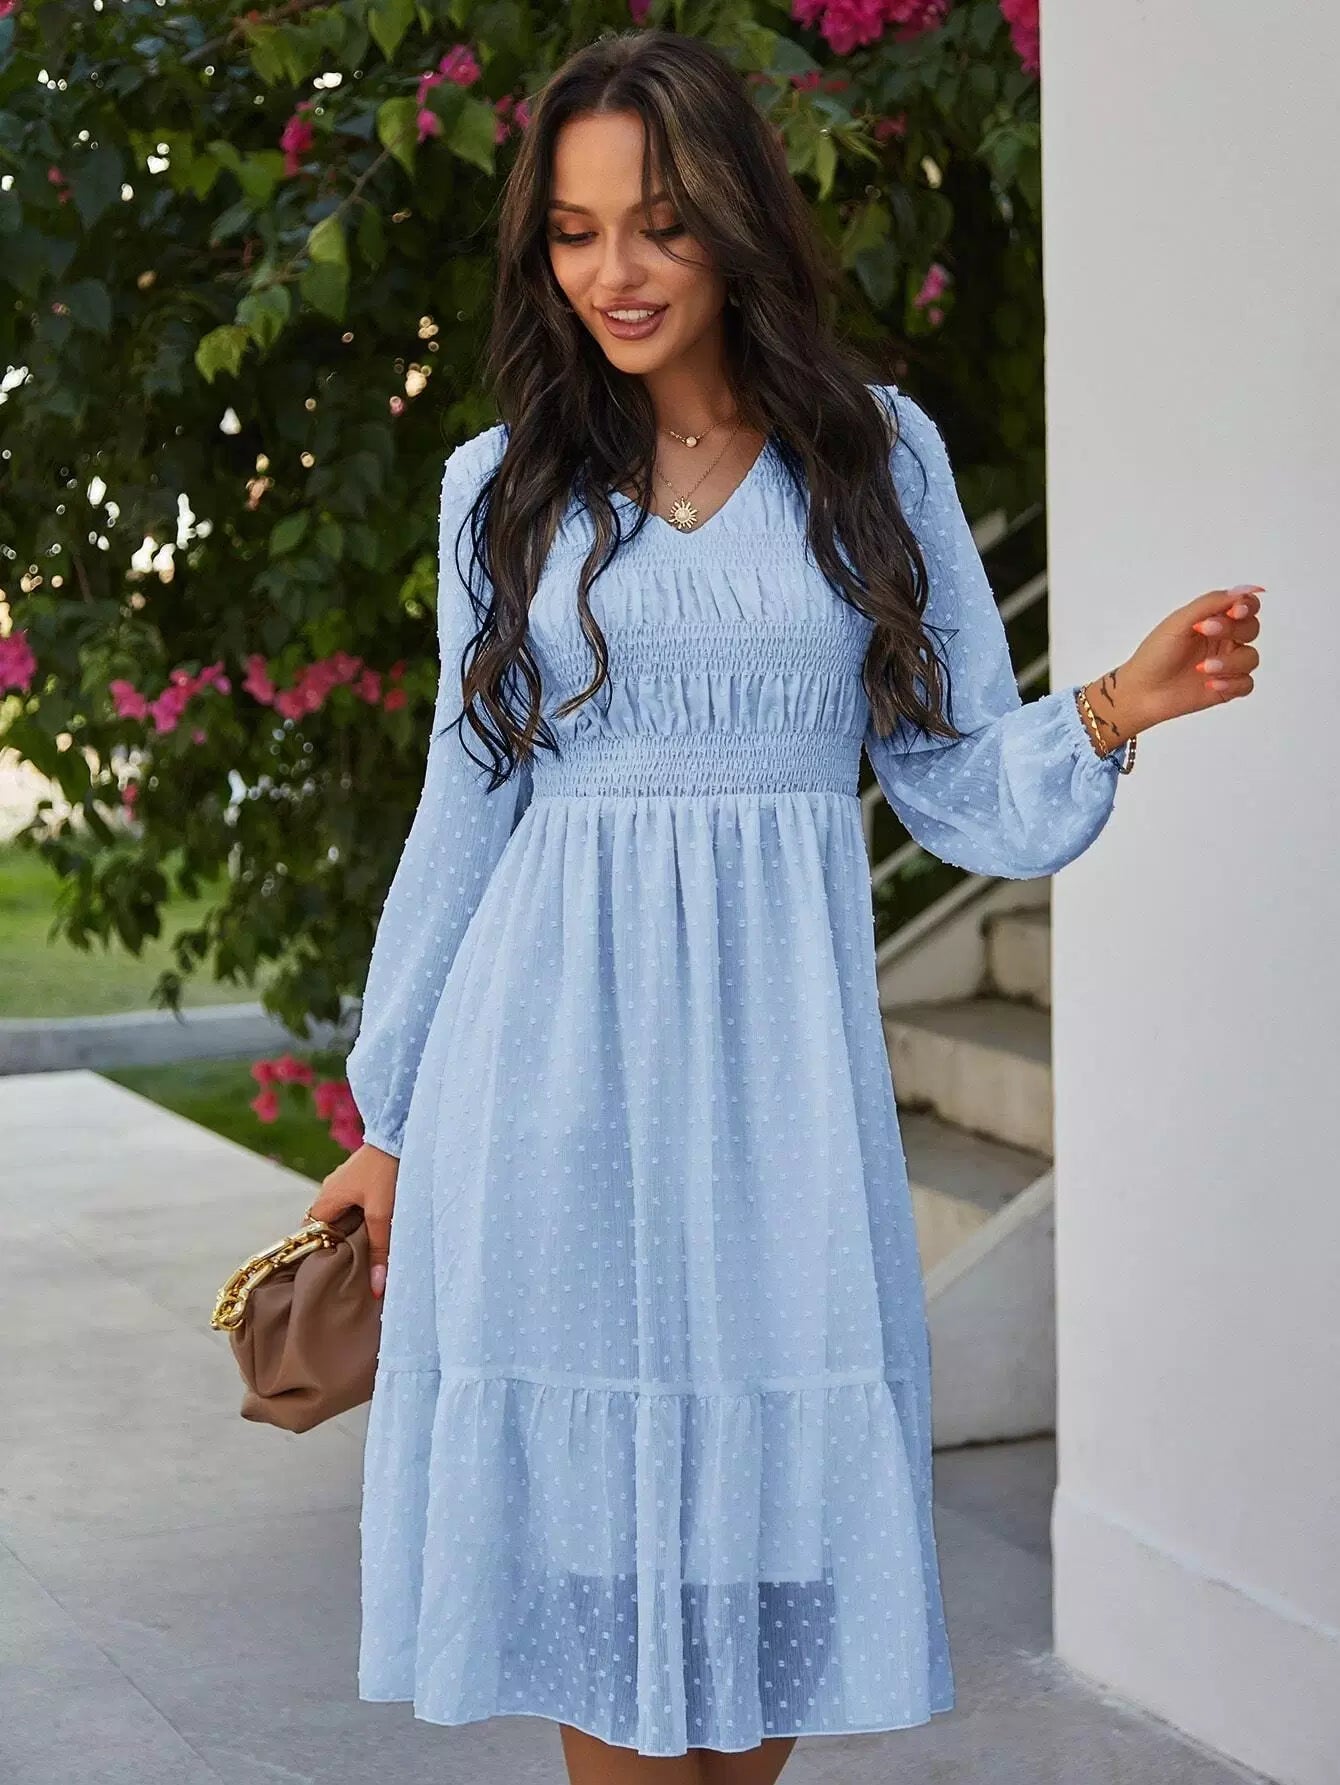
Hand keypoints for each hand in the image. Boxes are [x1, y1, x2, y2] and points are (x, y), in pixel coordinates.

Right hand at [305, 1143, 398, 1297]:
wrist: (401, 1132)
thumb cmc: (387, 1171)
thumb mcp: (382, 1214)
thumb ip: (379, 1250)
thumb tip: (376, 1288)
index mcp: (326, 1198)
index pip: (311, 1233)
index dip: (321, 1252)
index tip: (334, 1270)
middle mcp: (331, 1188)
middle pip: (327, 1225)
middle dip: (339, 1244)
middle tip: (353, 1266)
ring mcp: (346, 1181)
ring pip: (343, 1214)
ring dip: (353, 1230)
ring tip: (368, 1251)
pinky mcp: (362, 1176)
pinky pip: (355, 1203)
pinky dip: (362, 1217)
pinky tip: (377, 1227)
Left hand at [1083, 583, 1263, 750]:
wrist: (1141, 691)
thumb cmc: (1155, 654)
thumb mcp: (1180, 621)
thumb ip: (1212, 603)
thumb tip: (1244, 590)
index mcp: (1214, 620)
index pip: (1246, 606)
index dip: (1247, 606)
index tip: (1234, 611)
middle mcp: (1223, 640)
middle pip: (1251, 629)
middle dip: (1232, 630)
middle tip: (1203, 631)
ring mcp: (1226, 665)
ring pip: (1250, 658)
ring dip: (1229, 661)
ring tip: (1203, 667)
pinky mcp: (1226, 688)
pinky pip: (1246, 684)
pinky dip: (1232, 683)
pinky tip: (1210, 684)